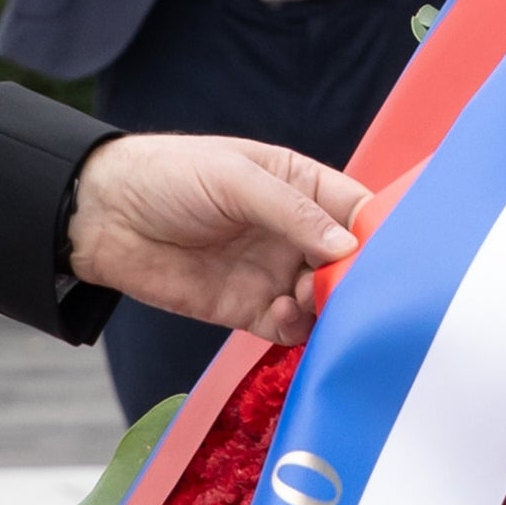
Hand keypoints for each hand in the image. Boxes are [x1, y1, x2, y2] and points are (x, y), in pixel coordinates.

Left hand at [67, 135, 370, 345]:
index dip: (382, 229)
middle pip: (351, 262)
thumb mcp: (234, 178)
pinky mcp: (249, 309)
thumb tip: (348, 247)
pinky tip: (285, 314)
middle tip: (358, 286)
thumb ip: (292, 212)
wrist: (104, 217)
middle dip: (361, 277)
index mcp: (300, 186)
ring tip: (311, 295)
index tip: (401, 251)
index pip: (358, 209)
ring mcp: (274, 272)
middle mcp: (295, 232)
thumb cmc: (168, 175)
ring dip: (331, 305)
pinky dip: (298, 328)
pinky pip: (291, 328)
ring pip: (326, 300)